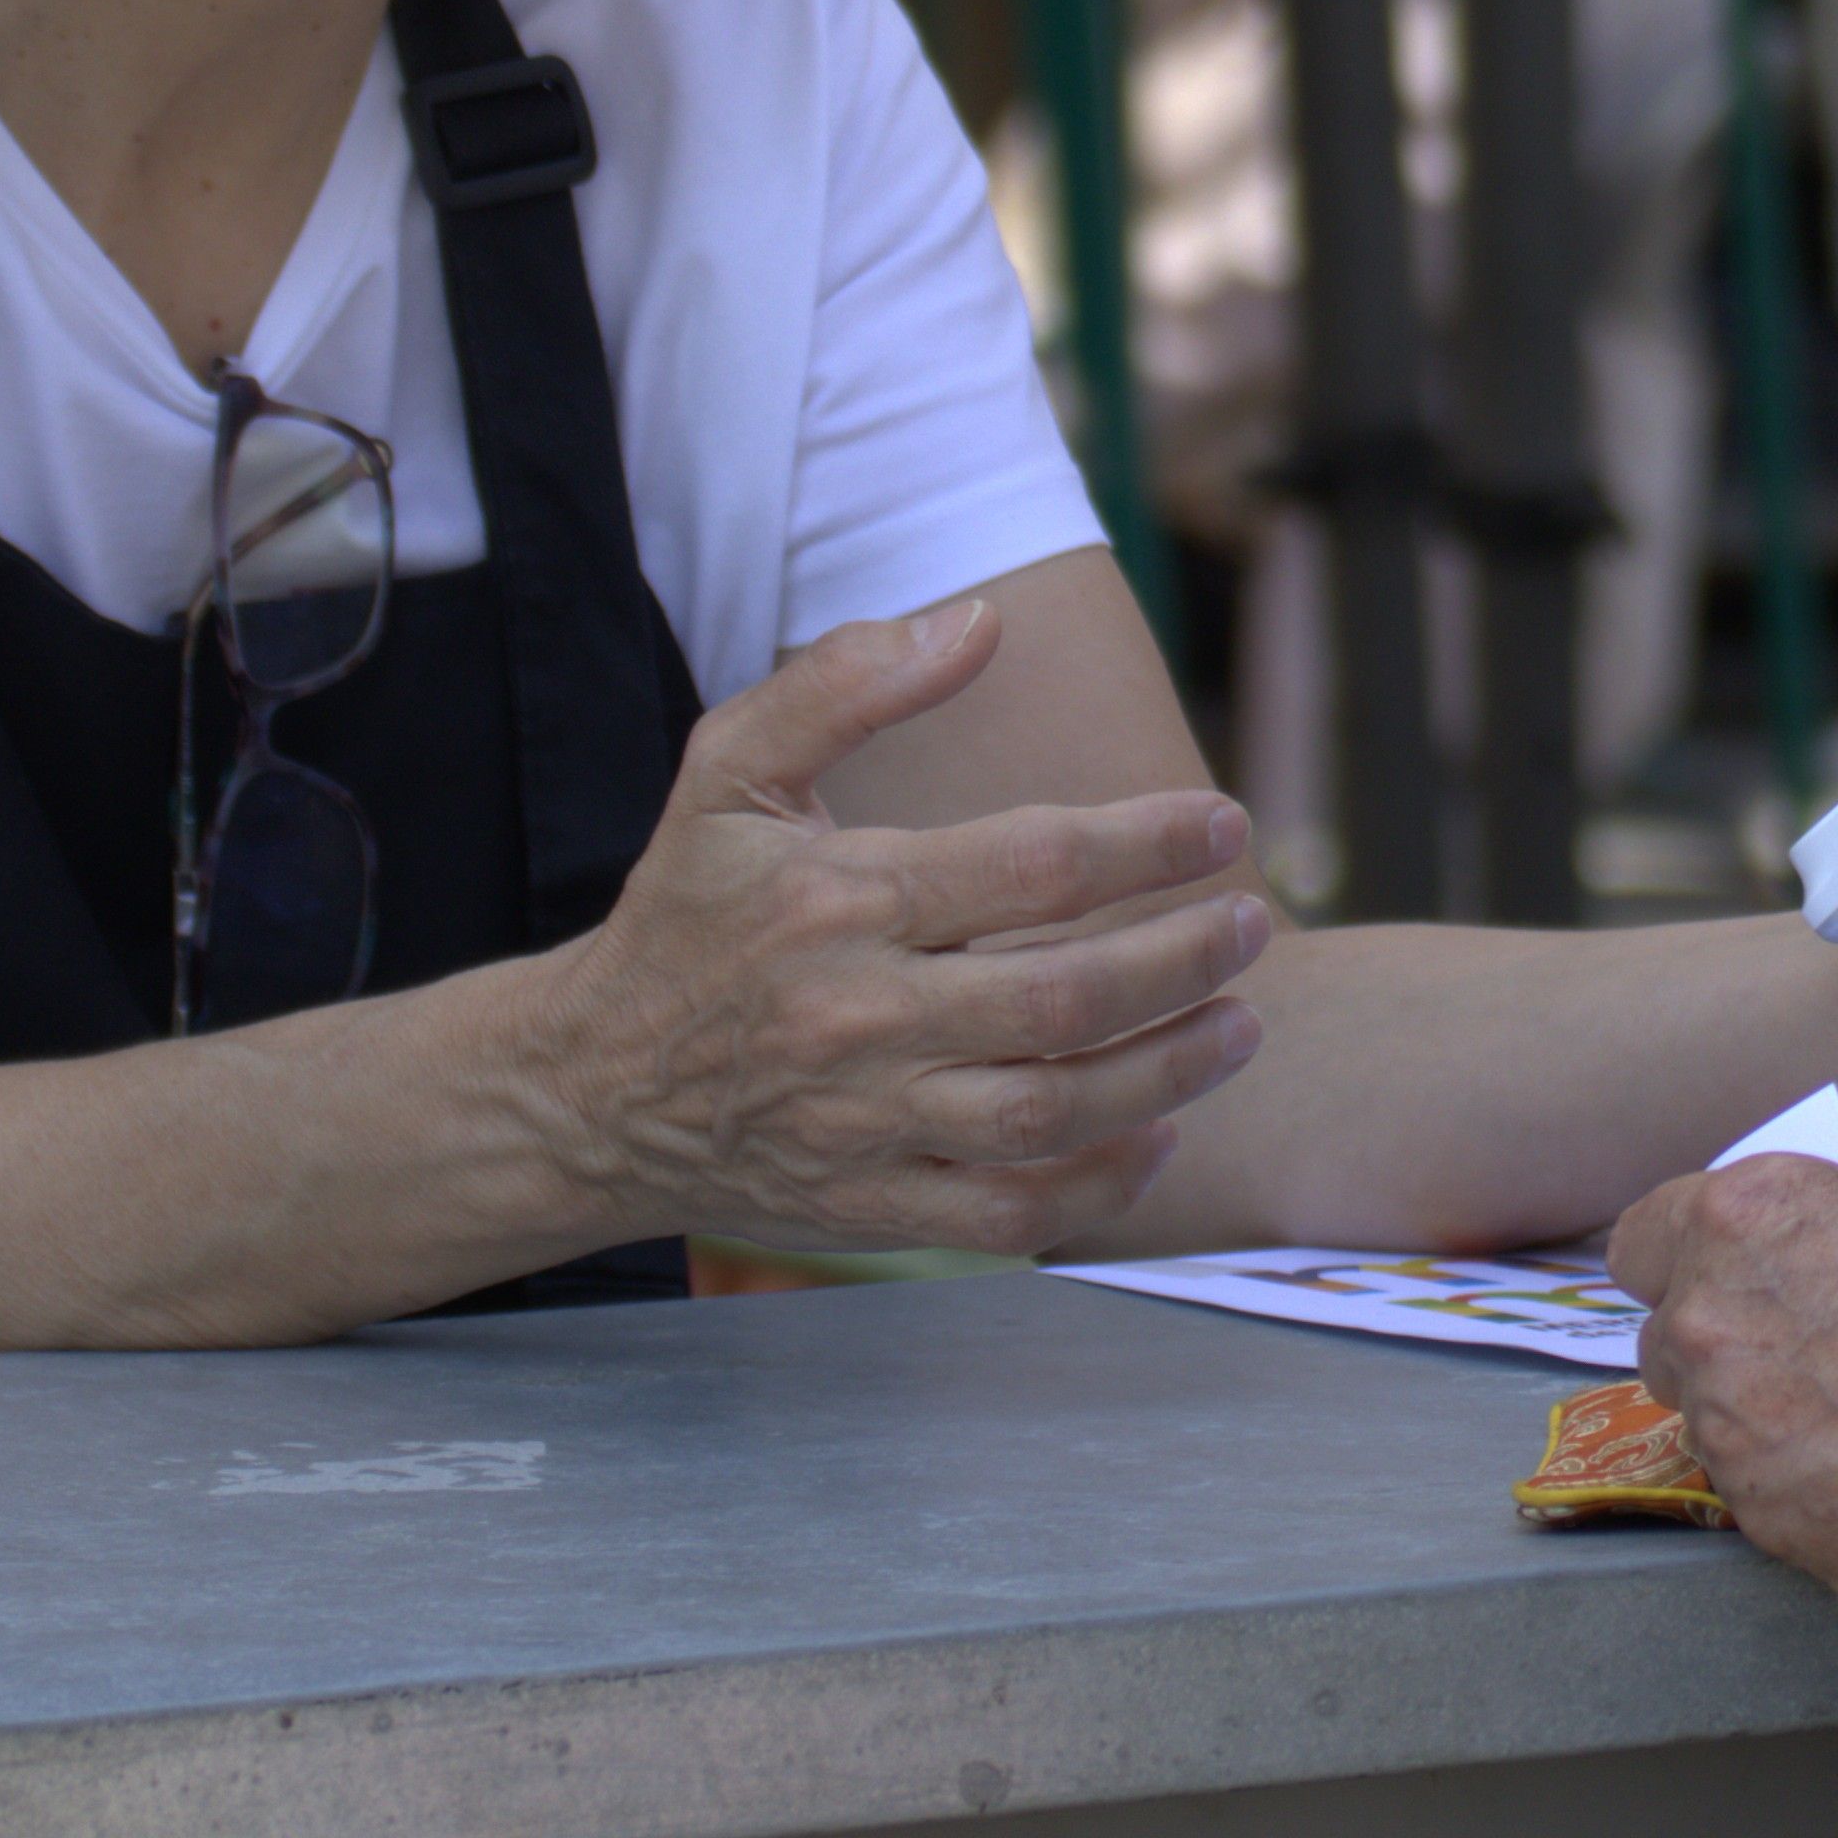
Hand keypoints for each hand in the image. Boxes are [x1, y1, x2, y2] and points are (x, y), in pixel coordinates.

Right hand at [520, 597, 1269, 1255]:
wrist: (586, 1087)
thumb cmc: (684, 912)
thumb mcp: (728, 772)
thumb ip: (846, 682)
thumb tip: (978, 623)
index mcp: (837, 901)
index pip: (1028, 867)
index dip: (1145, 844)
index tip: (1221, 824)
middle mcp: (856, 1018)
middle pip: (1060, 1000)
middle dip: (1181, 960)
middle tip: (1251, 924)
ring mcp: (865, 1125)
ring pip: (1050, 1114)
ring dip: (1167, 1072)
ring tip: (1239, 1023)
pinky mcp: (870, 1205)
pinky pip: (1009, 1214)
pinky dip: (1098, 1184)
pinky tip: (1155, 1132)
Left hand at [1613, 1158, 1837, 1595]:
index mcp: (1743, 1218)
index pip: (1643, 1240)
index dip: (1687, 1262)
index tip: (1727, 1279)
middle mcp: (1713, 1322)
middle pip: (1667, 1342)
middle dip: (1725, 1349)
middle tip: (1811, 1360)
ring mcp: (1736, 1434)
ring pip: (1713, 1429)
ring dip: (1765, 1425)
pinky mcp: (1775, 1525)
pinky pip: (1767, 1502)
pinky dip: (1812, 1493)